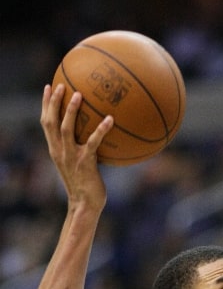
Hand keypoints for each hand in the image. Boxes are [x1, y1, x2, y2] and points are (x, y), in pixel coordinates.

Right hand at [40, 83, 113, 212]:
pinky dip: (101, 130)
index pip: (45, 123)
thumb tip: (94, 135)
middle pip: (50, 122)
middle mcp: (59, 151)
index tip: (48, 87)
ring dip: (71, 110)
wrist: (85, 204)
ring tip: (79, 94)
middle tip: (60, 84)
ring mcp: (71, 156)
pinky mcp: (85, 162)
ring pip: (66, 128)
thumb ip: (79, 150)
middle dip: (53, 101)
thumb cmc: (85, 186)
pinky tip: (110, 119)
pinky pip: (93, 142)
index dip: (45, 104)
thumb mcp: (78, 165)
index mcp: (55, 150)